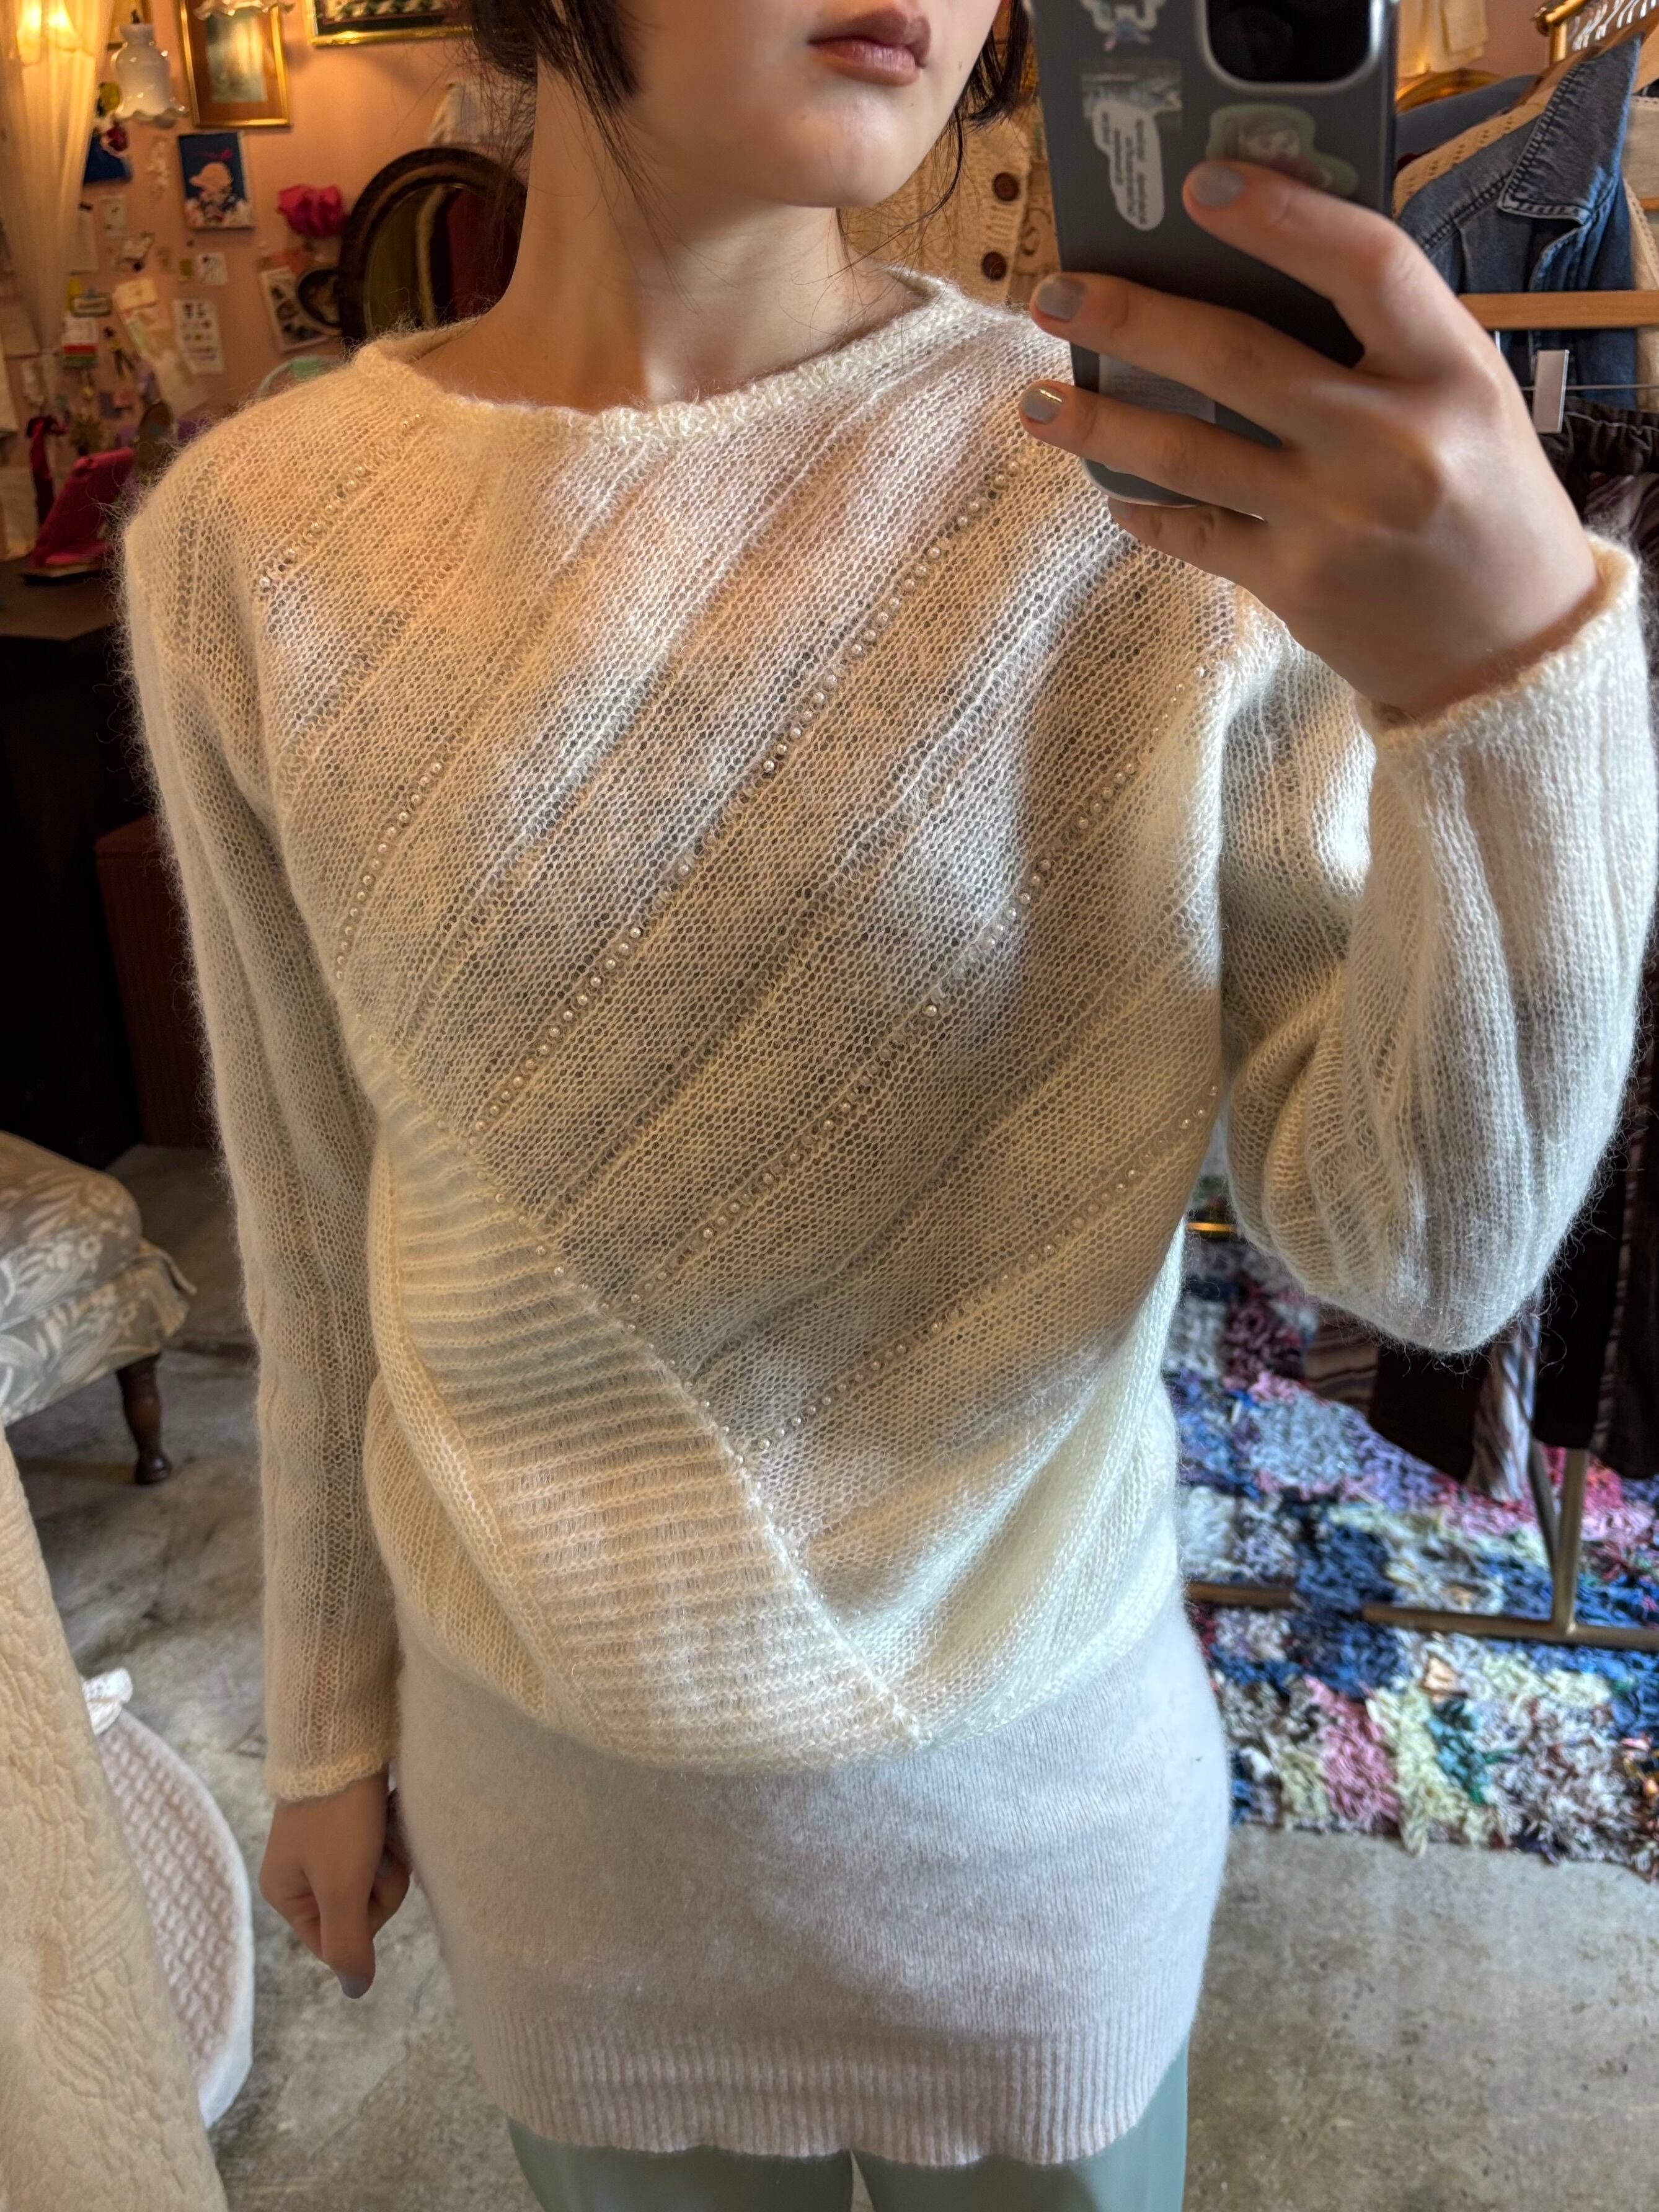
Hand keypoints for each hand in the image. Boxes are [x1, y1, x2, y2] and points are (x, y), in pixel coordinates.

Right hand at [259, 1768, 410, 1998]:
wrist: (342, 1739)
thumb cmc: (338, 1818)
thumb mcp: (342, 1886)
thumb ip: (348, 1943)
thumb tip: (356, 1992)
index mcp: (285, 1893)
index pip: (336, 1941)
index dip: (365, 1918)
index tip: (369, 1882)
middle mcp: (301, 1872)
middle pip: (360, 1908)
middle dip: (381, 1879)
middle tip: (379, 1847)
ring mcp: (324, 1844)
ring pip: (375, 1875)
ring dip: (389, 1852)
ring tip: (385, 1823)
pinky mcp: (347, 1819)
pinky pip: (379, 1844)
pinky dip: (389, 1831)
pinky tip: (388, 1809)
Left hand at [1019, 160, 1601, 718]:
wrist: (1508, 650)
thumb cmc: (1483, 504)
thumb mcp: (1467, 399)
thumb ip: (1385, 343)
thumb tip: (1256, 272)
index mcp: (1449, 373)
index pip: (1362, 265)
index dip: (1279, 215)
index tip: (1200, 185)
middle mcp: (1389, 442)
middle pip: (1237, 357)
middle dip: (1131, 318)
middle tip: (1054, 295)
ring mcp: (1333, 518)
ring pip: (1187, 453)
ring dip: (1097, 422)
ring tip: (1036, 402)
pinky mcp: (1292, 583)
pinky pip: (1195, 532)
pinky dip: (1145, 508)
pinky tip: (1110, 488)